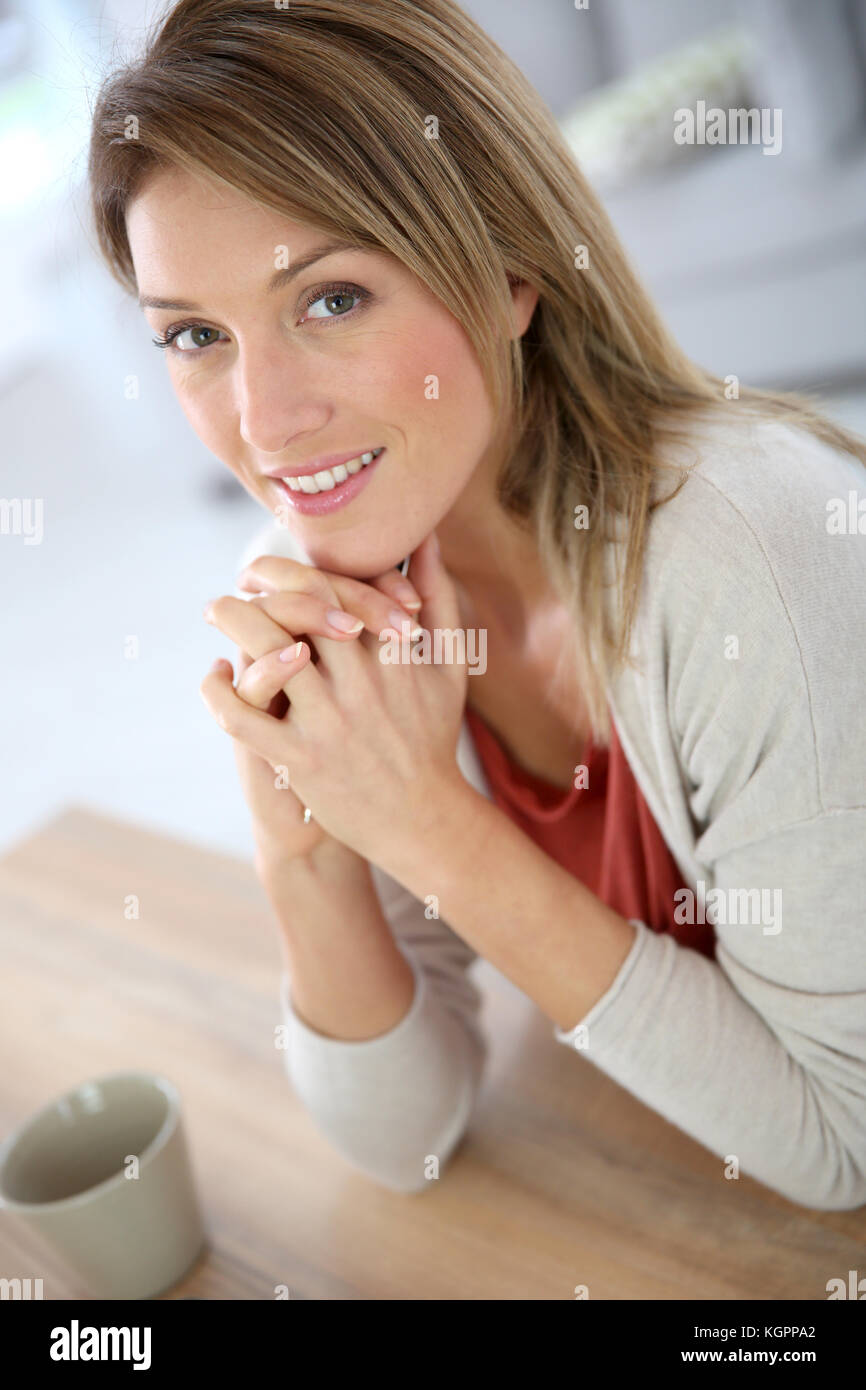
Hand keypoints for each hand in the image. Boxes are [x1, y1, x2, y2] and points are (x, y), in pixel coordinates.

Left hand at [199, 532, 468, 871]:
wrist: (424, 819)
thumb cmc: (433, 735)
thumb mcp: (449, 664)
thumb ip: (439, 597)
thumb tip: (427, 536)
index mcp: (395, 653)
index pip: (341, 585)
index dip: (302, 567)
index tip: (278, 567)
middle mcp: (361, 682)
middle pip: (301, 605)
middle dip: (262, 580)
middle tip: (242, 577)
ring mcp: (329, 721)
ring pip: (265, 650)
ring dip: (230, 618)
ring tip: (216, 609)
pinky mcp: (301, 760)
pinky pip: (241, 716)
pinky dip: (216, 689)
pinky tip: (215, 672)